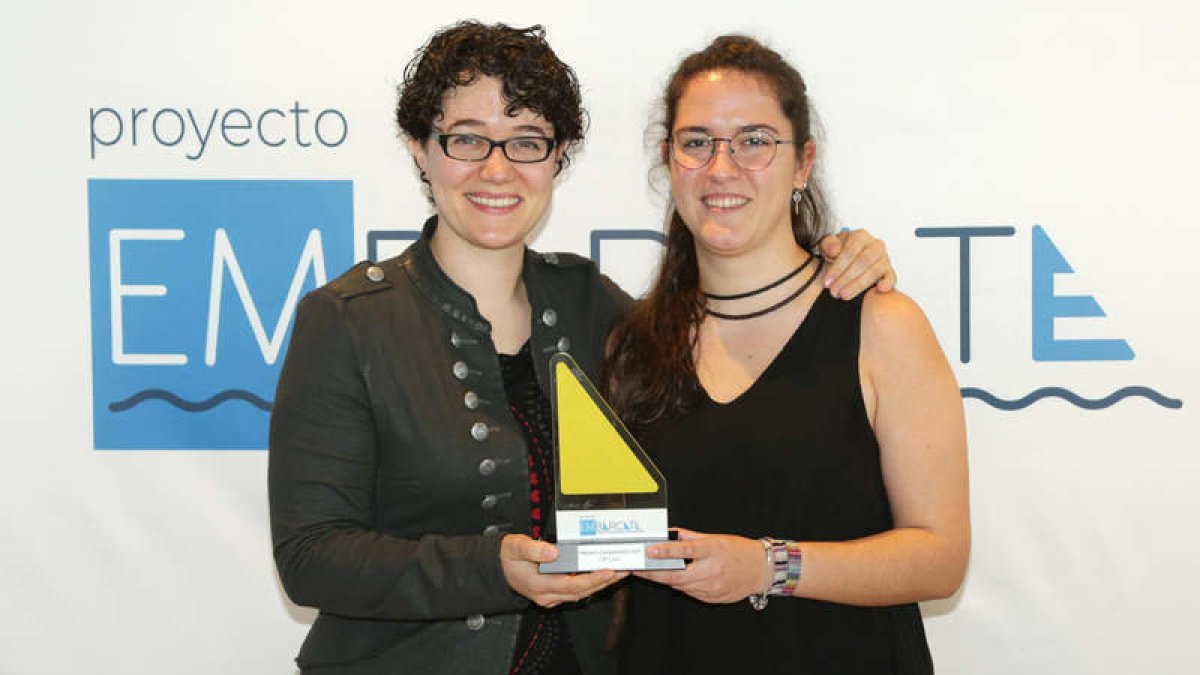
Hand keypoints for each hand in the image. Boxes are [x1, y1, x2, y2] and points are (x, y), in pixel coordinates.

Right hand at [500, 534, 627, 607]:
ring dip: (600, 584)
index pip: (571, 585)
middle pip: (580, 592)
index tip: (608, 571)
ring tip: (618, 572)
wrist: (499, 569)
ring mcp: (550, 597)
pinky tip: (602, 575)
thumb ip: (533, 549)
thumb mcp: (515, 547)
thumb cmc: (508, 558)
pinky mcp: (553, 594)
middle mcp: (546, 595)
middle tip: (622, 570)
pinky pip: (576, 592)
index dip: (591, 579)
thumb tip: (553, 552)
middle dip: (603, 582)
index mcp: (538, 584)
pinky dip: (591, 584)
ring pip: (580, 593)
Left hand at [634, 529, 766, 604]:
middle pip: (676, 575)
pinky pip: (690, 592)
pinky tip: (679, 578)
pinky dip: (681, 585)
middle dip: (653, 573)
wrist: (760, 570)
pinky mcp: (712, 598)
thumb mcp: (716, 538)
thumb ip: (690, 537)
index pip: (685, 550)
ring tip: (653, 572)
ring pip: (680, 586)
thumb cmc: (739, 551)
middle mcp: (712, 570)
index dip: (665, 551)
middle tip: (638, 569)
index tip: (649, 550)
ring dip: (665, 579)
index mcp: (713, 550)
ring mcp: (712, 587)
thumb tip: (670, 534)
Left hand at [818, 228, 895, 298]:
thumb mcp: (827, 247)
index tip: (827, 281)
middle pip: (863, 261)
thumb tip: (834, 250)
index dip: (838, 267)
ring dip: (858, 285)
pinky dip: (887, 282)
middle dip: (847, 278)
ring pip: (875, 270)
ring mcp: (884, 258)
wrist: (847, 260)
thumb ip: (828, 245)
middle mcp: (875, 245)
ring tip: (844, 295)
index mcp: (860, 236)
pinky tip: (879, 289)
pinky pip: (891, 277)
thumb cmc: (837, 253)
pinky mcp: (889, 271)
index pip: (850, 250)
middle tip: (834, 291)